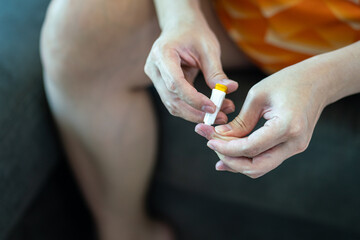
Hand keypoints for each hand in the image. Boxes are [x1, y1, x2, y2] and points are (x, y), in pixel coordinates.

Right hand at [144, 13, 237, 122]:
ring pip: (173, 105)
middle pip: (172, 100)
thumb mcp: (208, 48)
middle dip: (196, 113)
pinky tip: (210, 109)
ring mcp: (155, 78)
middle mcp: (154, 68)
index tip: (213, 108)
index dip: (193, 99)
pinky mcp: (161, 85)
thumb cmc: (194, 33)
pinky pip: (176, 102)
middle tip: (220, 117)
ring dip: (196, 114)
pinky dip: (193, 109)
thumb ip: (216, 71)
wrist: (180, 26)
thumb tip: (230, 88)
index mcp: (162, 53)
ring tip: (220, 115)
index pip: (175, 83)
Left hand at [195, 57, 331, 177]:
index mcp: (287, 127)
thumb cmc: (288, 81)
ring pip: (260, 167)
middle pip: (255, 166)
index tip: (208, 140)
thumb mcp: (257, 96)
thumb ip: (240, 121)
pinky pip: (266, 160)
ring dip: (236, 161)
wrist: (318, 81)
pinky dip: (247, 158)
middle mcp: (294, 143)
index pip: (250, 148)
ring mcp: (295, 148)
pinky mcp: (292, 147)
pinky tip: (230, 154)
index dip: (225, 147)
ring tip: (216, 149)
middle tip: (210, 144)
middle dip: (229, 159)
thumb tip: (220, 137)